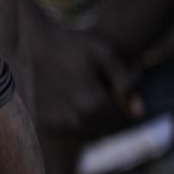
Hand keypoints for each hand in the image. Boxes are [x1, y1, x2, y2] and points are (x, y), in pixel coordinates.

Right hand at [21, 5, 141, 135]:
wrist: (35, 45)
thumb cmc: (75, 46)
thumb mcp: (106, 56)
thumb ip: (127, 82)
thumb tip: (138, 113)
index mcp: (93, 104)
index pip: (121, 117)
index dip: (123, 100)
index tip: (115, 82)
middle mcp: (75, 119)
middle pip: (105, 126)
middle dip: (108, 110)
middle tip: (101, 86)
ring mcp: (58, 123)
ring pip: (87, 128)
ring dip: (92, 116)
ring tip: (86, 90)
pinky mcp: (45, 123)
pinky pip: (69, 126)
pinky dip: (73, 116)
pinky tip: (70, 96)